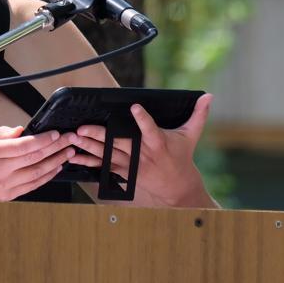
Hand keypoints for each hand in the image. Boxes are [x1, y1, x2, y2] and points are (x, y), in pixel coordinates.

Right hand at [0, 126, 77, 200]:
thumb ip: (1, 133)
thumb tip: (22, 131)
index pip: (24, 146)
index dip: (43, 139)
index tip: (56, 133)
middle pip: (34, 158)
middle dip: (56, 147)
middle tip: (69, 139)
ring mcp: (4, 186)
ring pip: (37, 173)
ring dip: (56, 162)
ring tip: (68, 153)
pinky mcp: (7, 196)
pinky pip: (32, 185)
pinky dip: (46, 176)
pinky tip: (55, 168)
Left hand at [67, 94, 216, 207]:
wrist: (176, 187)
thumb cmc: (182, 156)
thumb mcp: (191, 136)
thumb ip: (198, 115)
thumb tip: (209, 96)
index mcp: (158, 143)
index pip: (150, 129)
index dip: (143, 119)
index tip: (134, 107)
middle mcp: (142, 154)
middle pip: (119, 143)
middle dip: (100, 135)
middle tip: (84, 127)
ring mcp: (131, 164)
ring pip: (107, 154)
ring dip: (89, 146)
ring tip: (74, 137)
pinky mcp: (123, 172)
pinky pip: (103, 167)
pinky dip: (89, 161)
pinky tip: (75, 156)